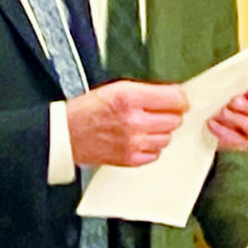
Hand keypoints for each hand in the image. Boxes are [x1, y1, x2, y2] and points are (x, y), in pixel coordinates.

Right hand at [66, 81, 187, 166]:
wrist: (67, 134)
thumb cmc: (89, 110)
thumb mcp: (117, 88)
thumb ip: (147, 90)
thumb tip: (174, 94)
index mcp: (130, 97)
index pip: (175, 99)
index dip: (179, 99)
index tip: (179, 99)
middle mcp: (134, 120)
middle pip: (175, 119)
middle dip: (170, 114)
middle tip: (158, 112)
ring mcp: (133, 142)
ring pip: (167, 137)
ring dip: (161, 132)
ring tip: (146, 126)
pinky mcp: (130, 159)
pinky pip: (156, 153)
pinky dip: (151, 147)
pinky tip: (140, 139)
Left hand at [208, 82, 247, 150]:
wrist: (202, 117)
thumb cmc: (214, 96)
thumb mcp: (222, 86)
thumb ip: (230, 84)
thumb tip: (228, 83)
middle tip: (232, 102)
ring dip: (237, 119)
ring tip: (220, 113)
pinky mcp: (242, 142)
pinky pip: (239, 141)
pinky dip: (224, 132)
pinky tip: (212, 124)